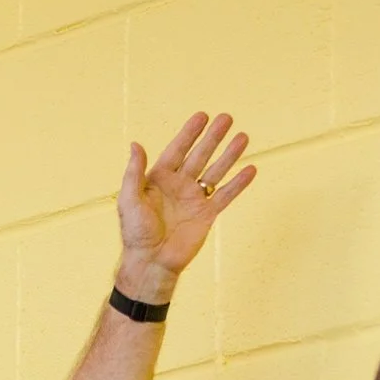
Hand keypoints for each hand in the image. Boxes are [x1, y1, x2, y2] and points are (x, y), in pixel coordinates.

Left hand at [114, 112, 256, 297]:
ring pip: (216, 171)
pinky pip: (225, 195)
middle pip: (200, 155)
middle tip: (227, 118)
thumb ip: (134, 172)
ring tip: (243, 137)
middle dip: (213, 137)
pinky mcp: (207, 215)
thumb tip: (135, 144)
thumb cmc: (136, 233)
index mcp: (159, 178)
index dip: (190, 133)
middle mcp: (179, 184)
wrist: (152, 262)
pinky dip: (238, 183)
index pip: (178, 149)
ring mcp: (195, 199)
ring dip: (229, 155)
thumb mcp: (129, 199)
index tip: (202, 116)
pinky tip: (250, 169)